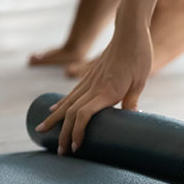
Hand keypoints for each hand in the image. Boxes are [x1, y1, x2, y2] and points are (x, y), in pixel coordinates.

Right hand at [35, 24, 152, 154]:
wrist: (130, 31)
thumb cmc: (139, 55)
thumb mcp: (140, 81)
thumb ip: (132, 100)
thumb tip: (130, 118)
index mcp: (106, 90)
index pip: (84, 114)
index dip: (77, 132)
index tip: (76, 147)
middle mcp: (93, 86)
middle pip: (71, 113)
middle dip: (63, 133)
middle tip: (60, 152)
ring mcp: (89, 80)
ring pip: (66, 103)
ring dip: (55, 120)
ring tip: (42, 131)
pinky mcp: (90, 76)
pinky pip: (71, 94)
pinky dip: (60, 105)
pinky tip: (53, 112)